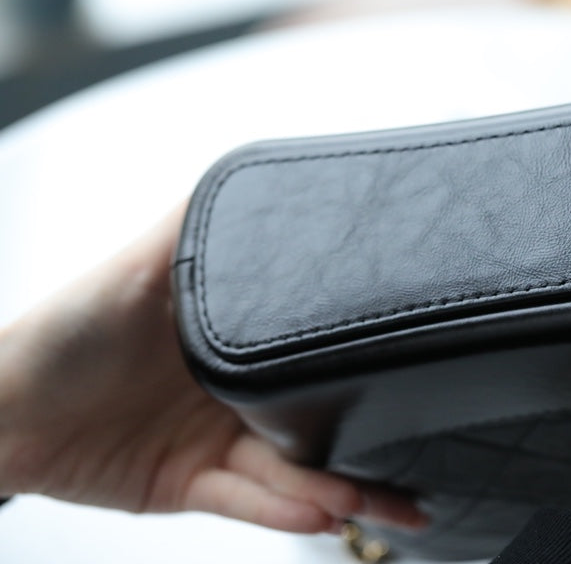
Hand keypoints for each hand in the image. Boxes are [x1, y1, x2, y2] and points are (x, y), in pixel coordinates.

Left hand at [0, 205, 425, 533]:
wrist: (1, 407)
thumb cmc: (64, 331)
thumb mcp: (137, 264)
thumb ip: (193, 225)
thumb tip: (255, 175)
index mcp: (236, 341)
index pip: (310, 359)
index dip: (360, 372)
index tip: (407, 376)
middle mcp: (236, 393)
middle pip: (317, 425)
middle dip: (367, 455)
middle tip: (411, 468)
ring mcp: (218, 441)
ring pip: (293, 474)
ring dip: (334, 490)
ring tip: (365, 497)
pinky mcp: (192, 485)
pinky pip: (247, 501)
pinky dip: (281, 510)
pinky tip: (317, 512)